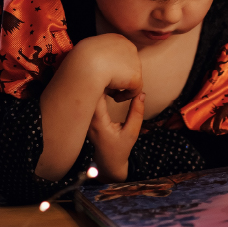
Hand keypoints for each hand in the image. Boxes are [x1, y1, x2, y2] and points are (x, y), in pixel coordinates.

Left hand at [37, 34, 142, 181]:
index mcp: (98, 121)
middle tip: (106, 63)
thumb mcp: (132, 132)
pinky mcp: (88, 116)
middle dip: (96, 77)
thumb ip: (136, 113)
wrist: (107, 163)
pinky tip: (104, 81)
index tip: (110, 69)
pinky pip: (90, 99)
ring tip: (107, 69)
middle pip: (87, 92)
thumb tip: (141, 92)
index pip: (95, 95)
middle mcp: (89, 117)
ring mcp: (87, 117)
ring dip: (96, 82)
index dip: (100, 80)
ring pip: (87, 94)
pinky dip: (96, 89)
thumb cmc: (120, 149)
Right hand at [77, 33, 143, 101]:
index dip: (114, 66)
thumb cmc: (84, 57)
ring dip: (121, 85)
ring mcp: (135, 62)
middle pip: (128, 65)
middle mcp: (130, 48)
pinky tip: (115, 98)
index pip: (121, 54)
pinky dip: (125, 95)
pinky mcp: (136, 77)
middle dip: (119, 76)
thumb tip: (102, 63)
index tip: (105, 74)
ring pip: (131, 77)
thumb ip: (100, 55)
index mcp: (119, 39)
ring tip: (110, 91)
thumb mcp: (91, 50)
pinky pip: (134, 90)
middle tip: (108, 85)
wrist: (88, 63)